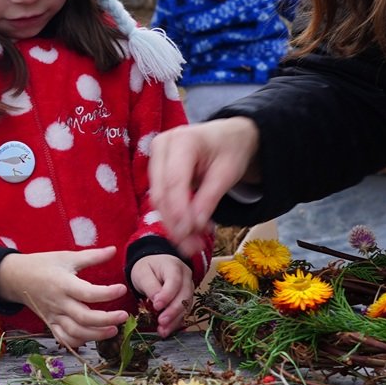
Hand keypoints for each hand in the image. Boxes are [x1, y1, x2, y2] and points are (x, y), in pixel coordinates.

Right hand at [0, 246, 123, 349]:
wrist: (16, 278)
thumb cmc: (43, 265)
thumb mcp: (66, 257)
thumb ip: (92, 256)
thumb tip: (114, 250)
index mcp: (63, 284)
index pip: (87, 293)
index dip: (107, 293)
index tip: (122, 289)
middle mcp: (58, 303)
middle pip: (84, 318)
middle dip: (106, 320)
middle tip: (123, 316)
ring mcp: (53, 316)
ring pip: (75, 333)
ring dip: (96, 335)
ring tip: (113, 330)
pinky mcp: (50, 324)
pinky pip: (64, 339)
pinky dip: (79, 342)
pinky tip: (92, 336)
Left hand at [130, 253, 195, 335]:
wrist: (153, 267)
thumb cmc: (147, 268)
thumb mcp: (143, 273)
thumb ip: (150, 285)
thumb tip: (156, 300)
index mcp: (174, 266)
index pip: (175, 281)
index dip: (167, 295)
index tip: (156, 306)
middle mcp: (186, 277)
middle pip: (184, 295)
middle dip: (173, 311)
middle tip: (161, 322)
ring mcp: (189, 288)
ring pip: (186, 306)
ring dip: (175, 320)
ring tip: (163, 330)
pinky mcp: (187, 299)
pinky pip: (184, 312)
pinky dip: (175, 322)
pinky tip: (166, 330)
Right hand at [149, 117, 259, 250]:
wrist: (228, 137)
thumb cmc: (230, 150)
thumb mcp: (227, 173)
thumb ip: (209, 198)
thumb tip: (196, 226)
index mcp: (182, 140)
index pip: (174, 181)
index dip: (179, 211)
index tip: (189, 234)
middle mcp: (162, 146)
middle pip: (161, 192)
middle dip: (175, 223)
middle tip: (192, 247)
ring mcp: (155, 157)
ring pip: (157, 199)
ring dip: (173, 224)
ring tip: (193, 244)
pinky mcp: (155, 170)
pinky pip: (160, 197)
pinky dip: (173, 216)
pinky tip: (189, 231)